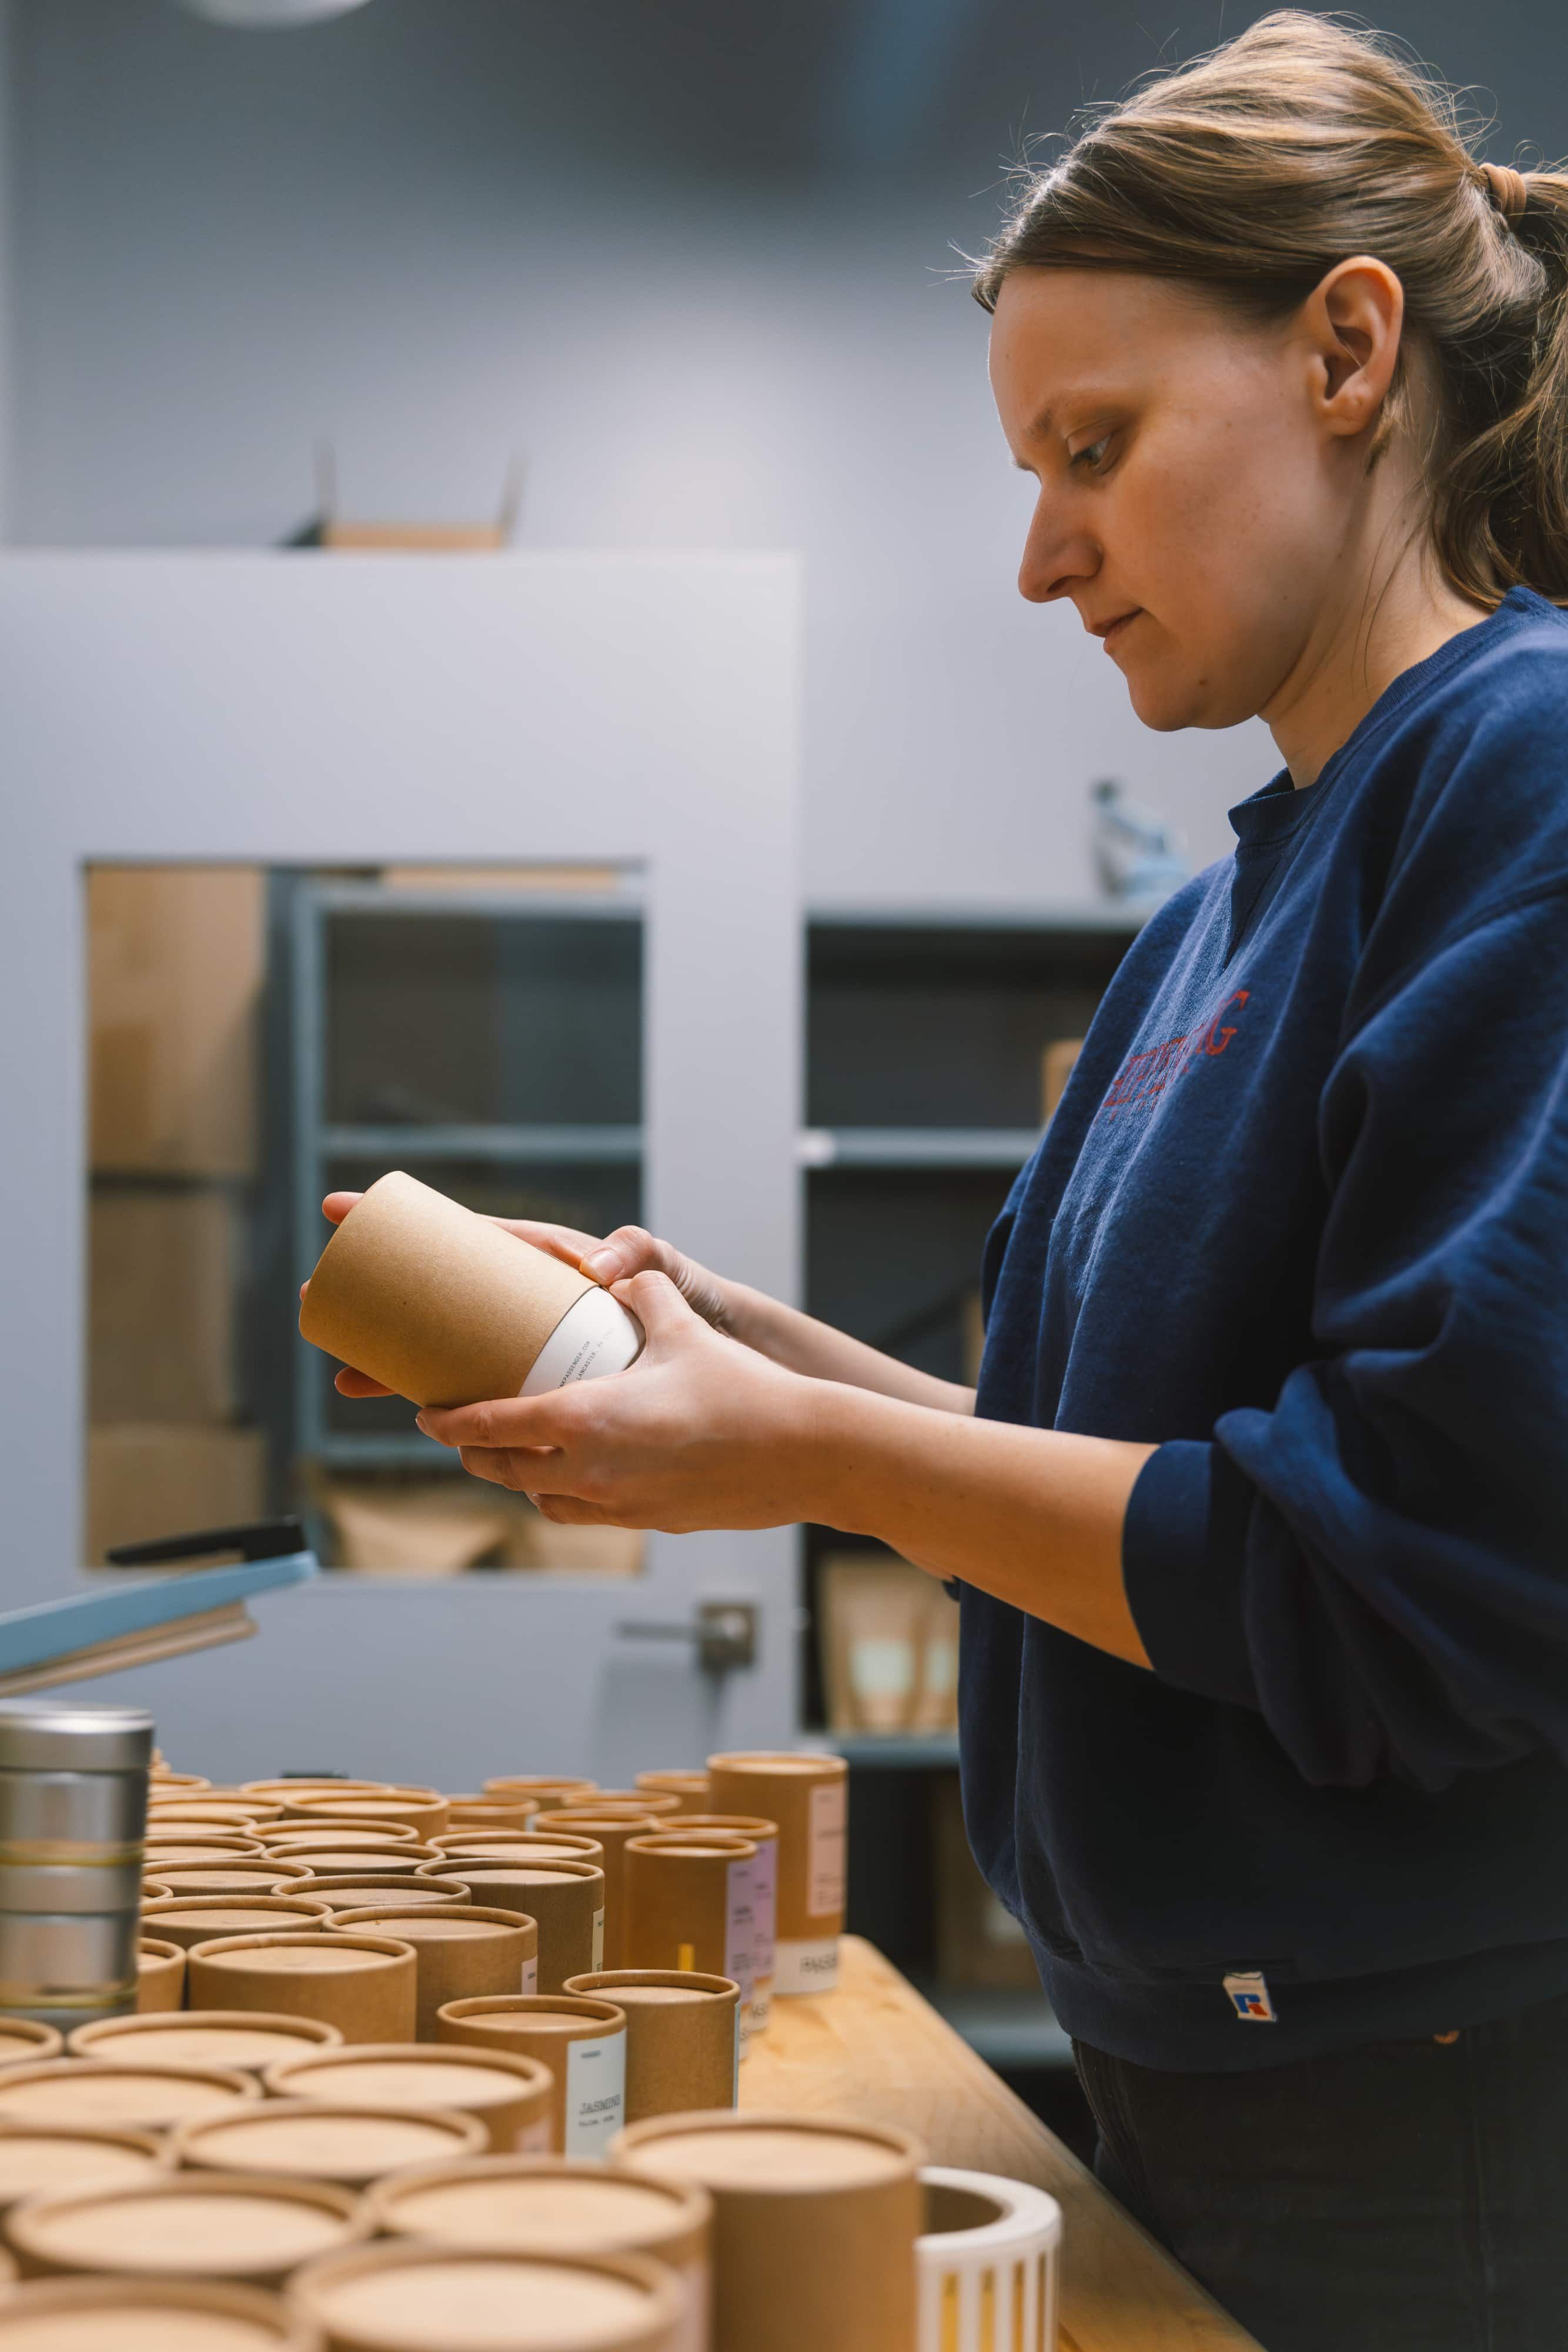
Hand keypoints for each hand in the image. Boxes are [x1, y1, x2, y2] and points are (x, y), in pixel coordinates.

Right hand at [305, 1193, 734, 1399]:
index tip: (342, 1210)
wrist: (723, 1370)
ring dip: (394, 1360)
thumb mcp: (669, 1275)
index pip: (467, 1234)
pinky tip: (411, 1417)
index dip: (404, 1222)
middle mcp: (530, 1306)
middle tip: (317, 1298)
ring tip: (345, 1373)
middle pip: (438, 1298)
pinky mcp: (540, 1390)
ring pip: (448, 1350)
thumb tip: (598, 1264)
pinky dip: (443, 1404)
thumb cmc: (696, 1312)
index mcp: (549, 1263)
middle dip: (375, 1297)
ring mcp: (531, 1349)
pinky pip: (478, 1393)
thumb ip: (641, 1256)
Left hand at [416, 1271, 821, 1531]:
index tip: (425, 1412)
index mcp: (583, 1421)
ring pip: (540, 1500)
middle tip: (460, 1429)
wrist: (803, 1455)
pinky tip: (574, 1475)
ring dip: (519, 1477)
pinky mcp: (647, 1522)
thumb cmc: (743, 1391)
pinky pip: (584, 1514)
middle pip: (503, 1469)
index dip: (448, 1421)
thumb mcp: (683, 1330)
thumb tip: (623, 1273)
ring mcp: (617, 1505)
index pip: (489, 1426)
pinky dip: (563, 1495)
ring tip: (515, 1452)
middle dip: (474, 1450)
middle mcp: (588, 1471)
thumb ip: (645, 1293)